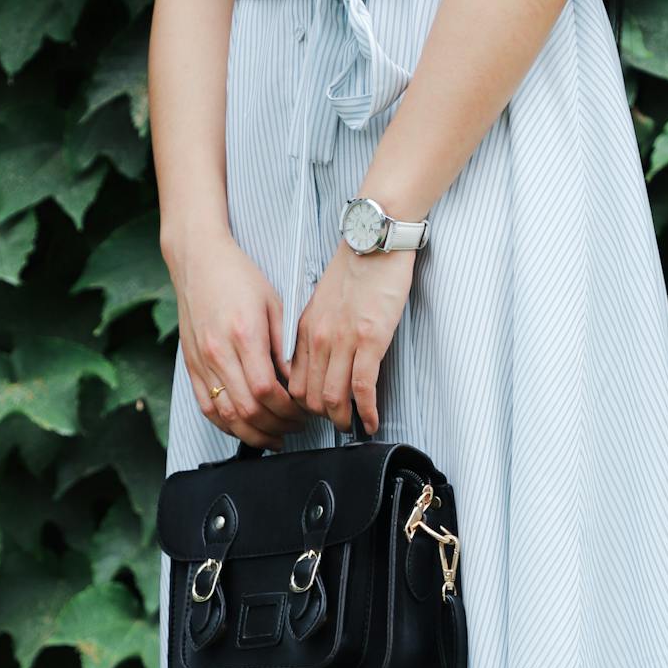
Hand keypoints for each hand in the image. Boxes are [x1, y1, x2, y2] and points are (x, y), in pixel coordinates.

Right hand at [172, 227, 308, 449]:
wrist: (198, 261)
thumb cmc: (237, 277)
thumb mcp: (274, 304)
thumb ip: (284, 346)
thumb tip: (295, 382)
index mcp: (244, 335)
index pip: (266, 391)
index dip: (287, 410)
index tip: (302, 411)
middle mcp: (218, 353)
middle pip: (247, 410)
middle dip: (276, 426)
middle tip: (294, 426)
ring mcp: (201, 362)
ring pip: (226, 416)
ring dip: (253, 434)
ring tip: (274, 436)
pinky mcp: (191, 366)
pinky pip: (207, 408)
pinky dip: (227, 425)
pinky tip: (245, 427)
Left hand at [289, 240, 415, 434]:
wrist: (374, 240)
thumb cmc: (355, 268)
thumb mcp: (323, 302)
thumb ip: (317, 331)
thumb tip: (322, 360)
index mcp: (305, 330)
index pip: (293, 382)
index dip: (302, 406)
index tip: (314, 415)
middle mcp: (319, 339)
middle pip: (308, 396)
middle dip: (321, 419)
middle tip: (335, 426)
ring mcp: (344, 341)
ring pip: (332, 397)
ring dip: (343, 420)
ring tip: (353, 427)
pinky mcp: (370, 340)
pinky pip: (363, 387)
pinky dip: (367, 411)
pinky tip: (373, 421)